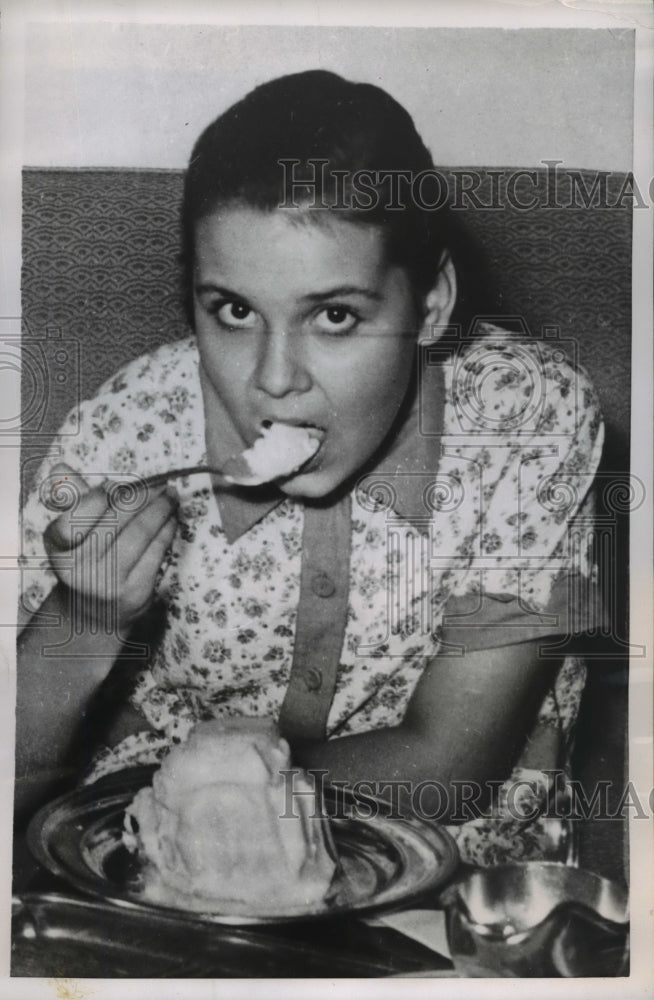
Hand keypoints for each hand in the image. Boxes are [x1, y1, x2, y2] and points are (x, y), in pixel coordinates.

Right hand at [43, 463, 177, 632]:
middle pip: (114, 520)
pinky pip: (157, 551)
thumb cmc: (85, 562)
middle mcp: (78, 569)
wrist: (94, 615)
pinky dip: (168, 529)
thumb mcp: (70, 537)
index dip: (97, 497)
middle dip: (141, 496)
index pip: (72, 518)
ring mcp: (108, 582)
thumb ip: (71, 500)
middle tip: (160, 483)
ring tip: (171, 496)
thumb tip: (60, 467)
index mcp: (57, 550)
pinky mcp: (135, 591)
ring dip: (161, 509)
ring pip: (140, 533)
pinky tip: (172, 518)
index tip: (116, 485)